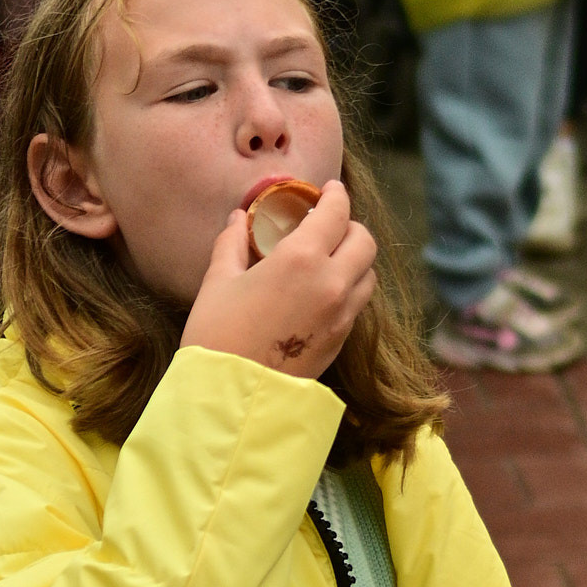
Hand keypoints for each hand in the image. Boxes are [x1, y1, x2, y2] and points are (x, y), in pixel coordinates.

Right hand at [179, 179, 376, 381]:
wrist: (233, 397)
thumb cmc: (217, 335)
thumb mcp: (218, 282)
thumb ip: (232, 244)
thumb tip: (238, 219)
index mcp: (301, 259)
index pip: (335, 213)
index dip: (336, 195)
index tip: (330, 189)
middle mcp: (332, 283)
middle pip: (364, 241)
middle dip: (350, 226)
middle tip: (330, 224)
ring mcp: (342, 315)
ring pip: (369, 273)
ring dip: (355, 259)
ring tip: (331, 258)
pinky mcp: (342, 340)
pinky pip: (359, 303)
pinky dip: (350, 287)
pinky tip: (325, 291)